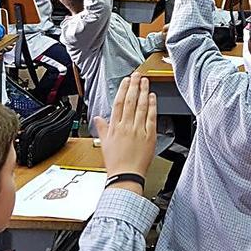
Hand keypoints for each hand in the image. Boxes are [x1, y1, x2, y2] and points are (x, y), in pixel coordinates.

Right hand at [93, 74, 158, 191]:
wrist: (126, 175)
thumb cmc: (116, 162)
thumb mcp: (105, 144)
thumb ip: (103, 128)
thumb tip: (98, 118)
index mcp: (115, 128)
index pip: (119, 104)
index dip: (123, 90)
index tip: (126, 81)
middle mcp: (126, 127)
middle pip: (130, 101)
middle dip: (134, 86)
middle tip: (137, 75)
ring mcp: (138, 130)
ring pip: (141, 106)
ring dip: (143, 92)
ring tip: (145, 81)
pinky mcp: (149, 135)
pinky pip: (151, 117)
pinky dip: (152, 106)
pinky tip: (152, 97)